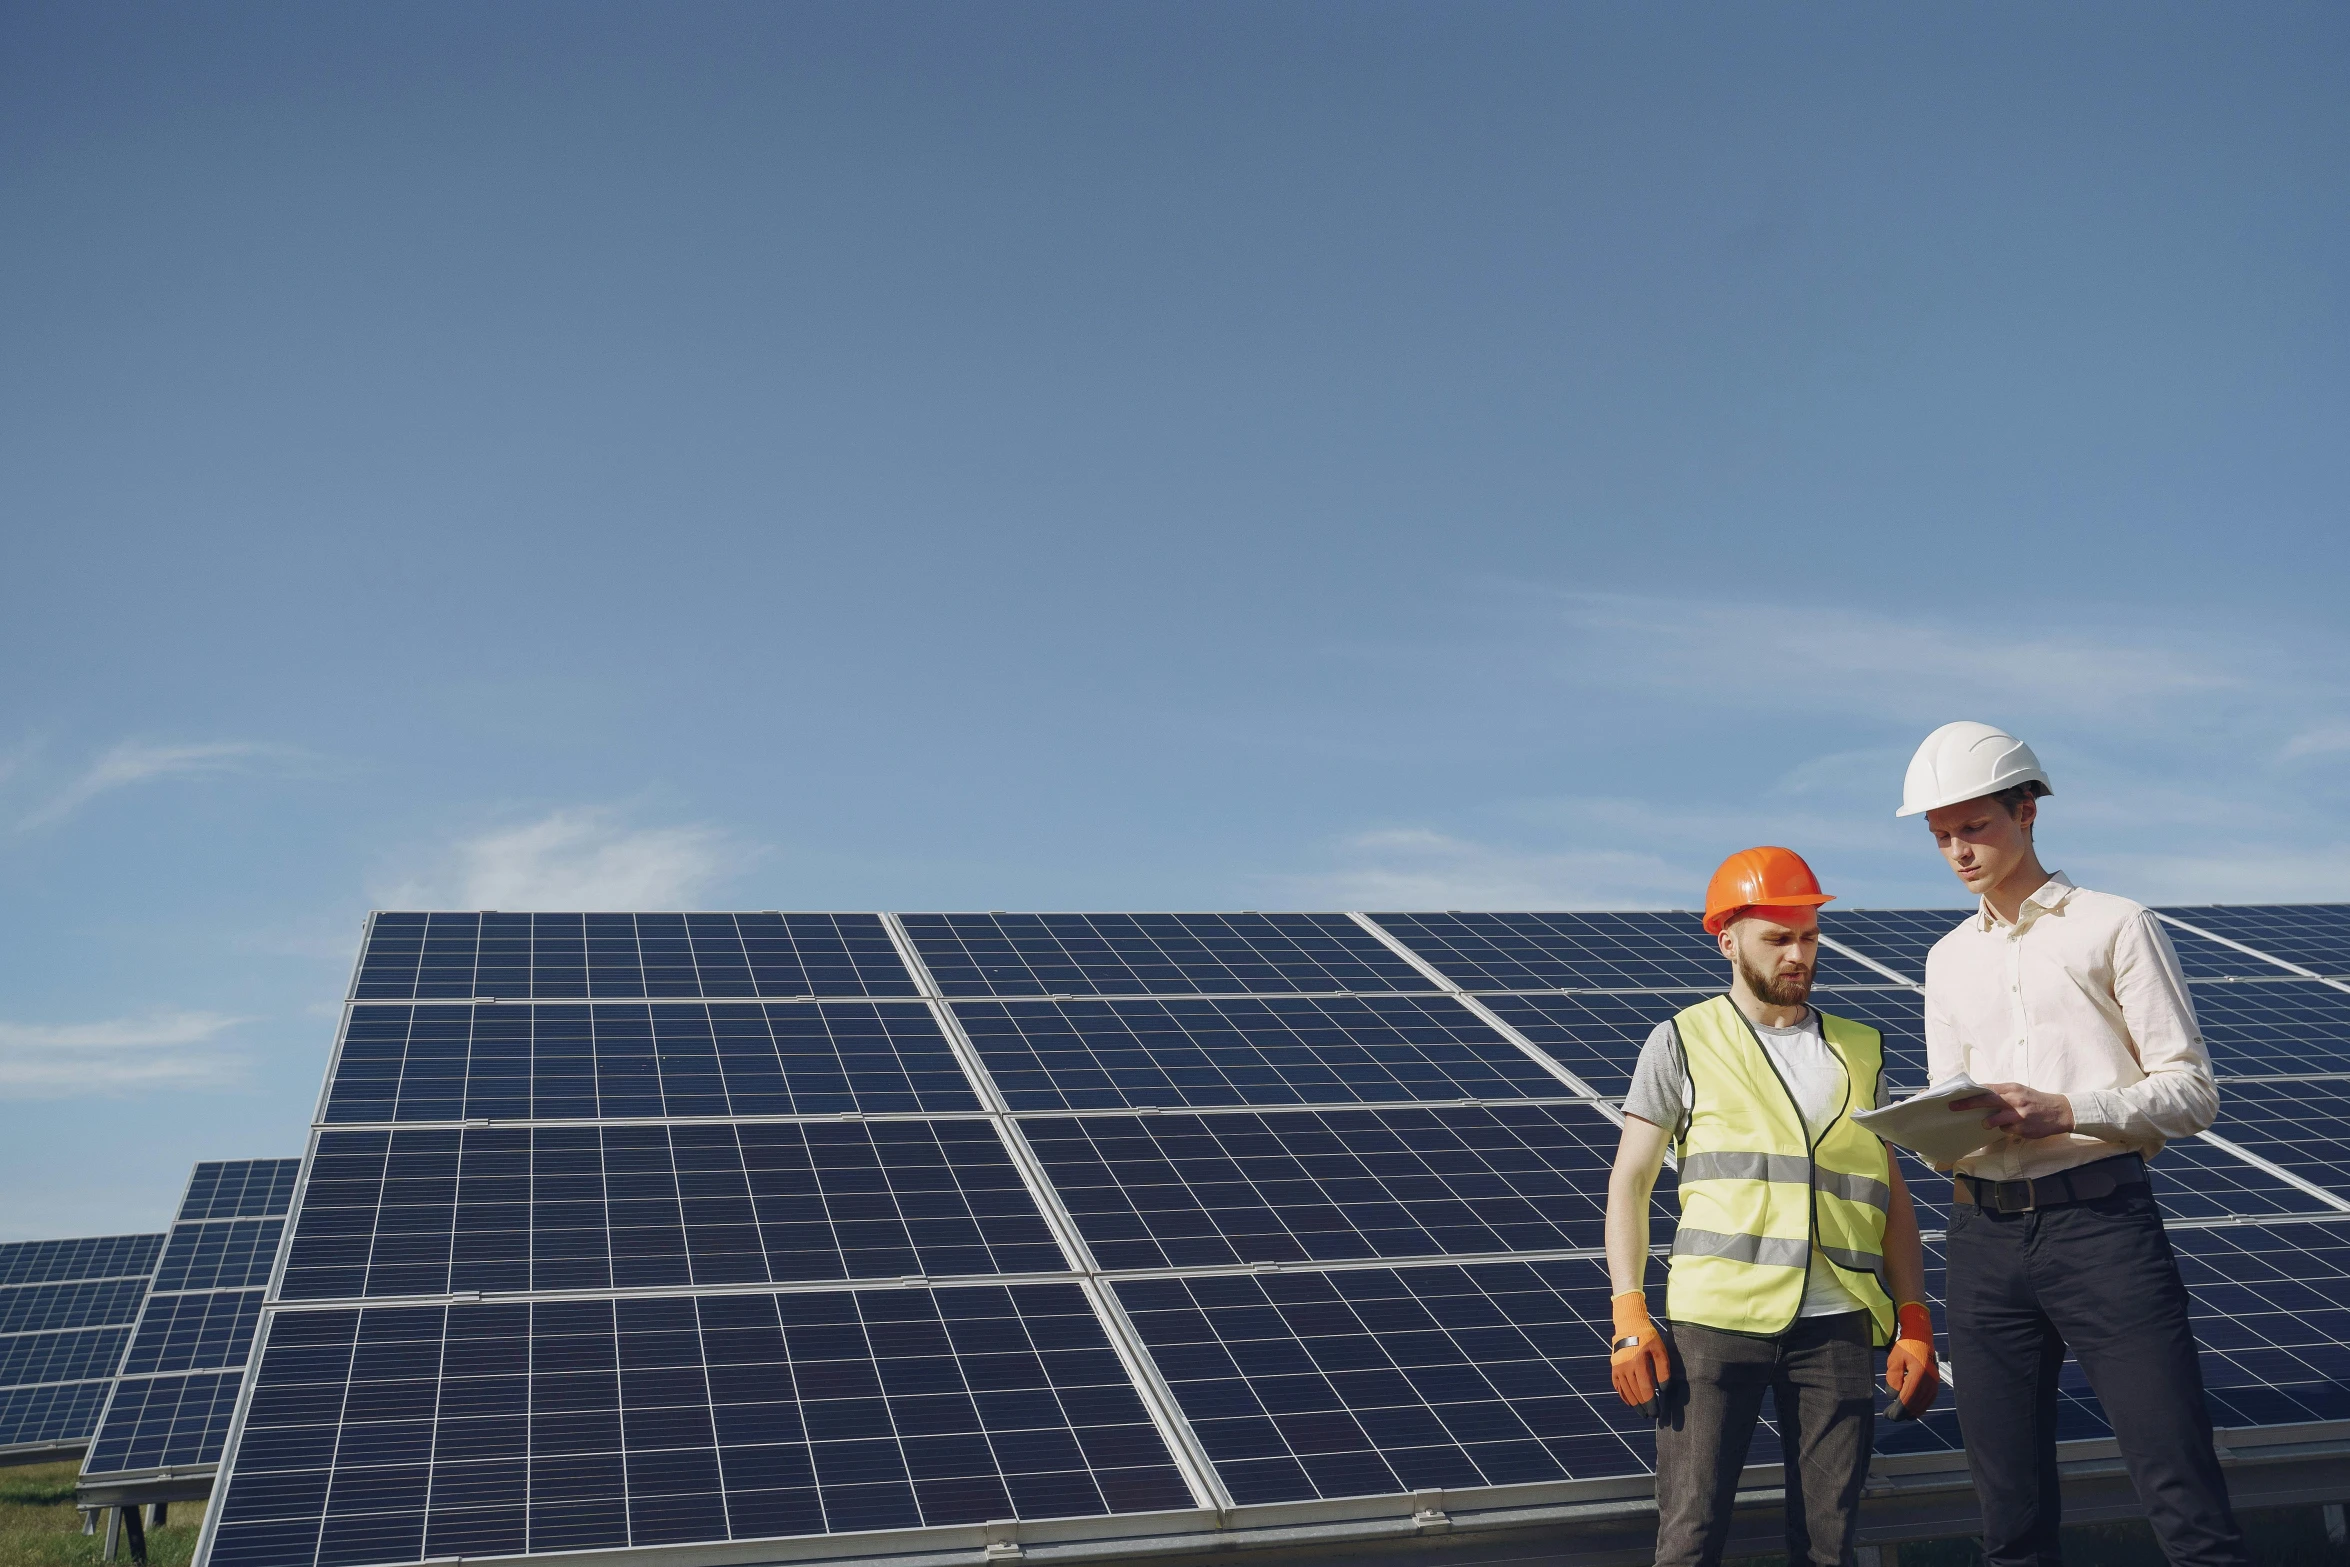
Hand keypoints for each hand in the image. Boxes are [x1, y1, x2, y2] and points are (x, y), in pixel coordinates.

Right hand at [1609, 1292, 1671, 1409]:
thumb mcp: (1660, 1350)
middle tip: (1651, 1416)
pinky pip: (1618, 1386)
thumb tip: (1663, 1389)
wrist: (1629, 1324)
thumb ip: (1663, 1370)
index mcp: (1638, 1362)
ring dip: (1634, 1404)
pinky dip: (1624, 1396)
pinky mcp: (1614, 1368)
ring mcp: (1617, 1368)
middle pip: (1635, 1393)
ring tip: (1641, 1412)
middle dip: (1643, 1406)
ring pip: (1626, 1391)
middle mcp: (1625, 1367)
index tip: (1656, 1413)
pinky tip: (1630, 1402)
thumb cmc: (1648, 1337)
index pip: (1645, 1389)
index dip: (1651, 1403)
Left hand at [1885, 1302, 1939, 1416]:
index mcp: (1919, 1373)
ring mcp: (1934, 1382)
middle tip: (1890, 1417)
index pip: (1908, 1396)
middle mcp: (1929, 1380)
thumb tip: (1893, 1397)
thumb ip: (1893, 1378)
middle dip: (1903, 1412)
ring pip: (1923, 1403)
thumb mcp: (1894, 1361)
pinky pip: (1928, 1400)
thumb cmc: (1905, 1348)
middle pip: (1916, 1402)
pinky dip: (1920, 1407)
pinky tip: (1911, 1412)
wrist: (1921, 1339)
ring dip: (1911, 1412)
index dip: (1899, 1409)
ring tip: (1899, 1416)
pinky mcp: (1935, 1383)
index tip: (1890, 1416)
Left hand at [1950, 1082, 2073, 1139]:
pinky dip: (2006, 1129)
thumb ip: (2001, 1092)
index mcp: (2012, 1089)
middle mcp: (2014, 1100)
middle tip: (1954, 1107)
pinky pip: (2006, 1131)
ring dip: (1988, 1123)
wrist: (2060, 1112)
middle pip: (1986, 1101)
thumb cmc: (2035, 1100)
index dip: (1970, 1092)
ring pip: (1994, 1121)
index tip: (1956, 1095)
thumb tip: (1979, 1093)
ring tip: (1987, 1123)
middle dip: (1968, 1104)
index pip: (1986, 1089)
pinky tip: (2014, 1126)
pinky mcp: (2023, 1129)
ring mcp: (2019, 1116)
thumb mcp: (2019, 1090)